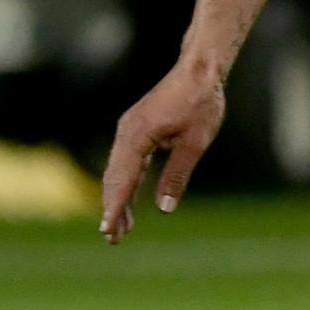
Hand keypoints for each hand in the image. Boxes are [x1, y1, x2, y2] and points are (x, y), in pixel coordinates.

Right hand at [100, 62, 224, 241]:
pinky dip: (126, 183)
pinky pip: (126, 162)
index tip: (108, 229)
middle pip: (114, 178)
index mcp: (137, 135)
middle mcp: (126, 132)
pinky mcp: (136, 129)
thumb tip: (163, 208)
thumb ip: (176, 175)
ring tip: (120, 228)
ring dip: (118, 199)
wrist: (200, 70)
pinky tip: (128, 202)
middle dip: (113, 209)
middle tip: (112, 239)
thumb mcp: (195, 143)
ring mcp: (128, 130)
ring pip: (118, 171)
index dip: (115, 207)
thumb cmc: (201, 103)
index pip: (123, 179)